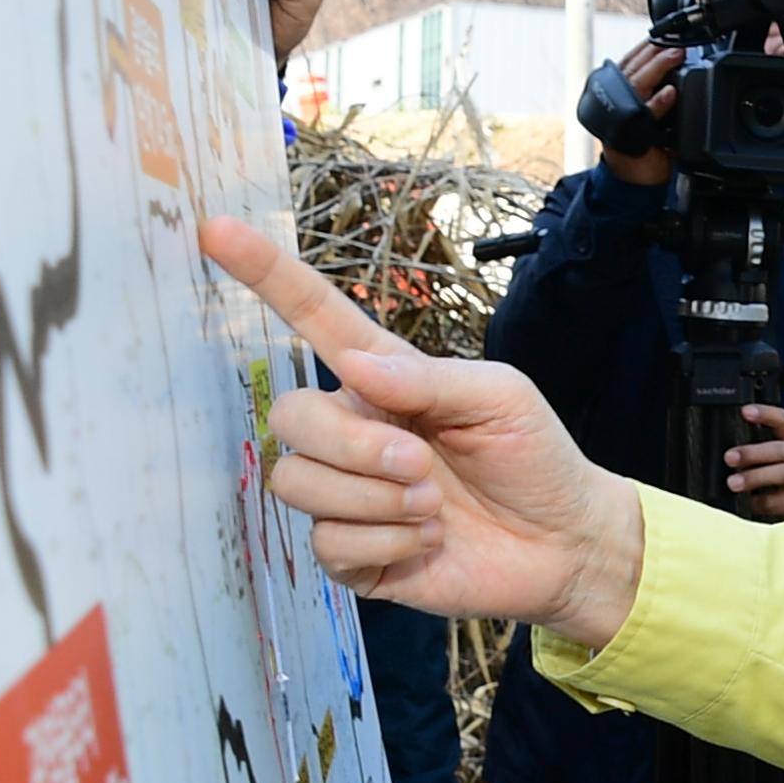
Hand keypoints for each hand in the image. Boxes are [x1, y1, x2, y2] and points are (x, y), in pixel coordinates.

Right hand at [198, 215, 643, 642]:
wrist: (566, 544)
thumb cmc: (535, 458)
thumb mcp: (500, 398)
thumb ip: (428, 378)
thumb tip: (354, 365)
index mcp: (384, 379)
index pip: (312, 319)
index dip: (266, 275)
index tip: (217, 229)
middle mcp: (354, 431)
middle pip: (288, 416)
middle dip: (351, 444)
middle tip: (419, 465)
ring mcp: (348, 494)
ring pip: (296, 482)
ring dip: (373, 498)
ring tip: (432, 506)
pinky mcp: (353, 553)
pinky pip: (326, 544)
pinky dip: (385, 542)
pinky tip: (426, 541)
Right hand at [600, 40, 682, 186]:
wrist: (633, 180)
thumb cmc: (644, 144)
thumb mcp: (649, 112)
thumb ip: (656, 91)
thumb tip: (674, 67)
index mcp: (619, 92)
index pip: (630, 62)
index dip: (645, 47)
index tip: (663, 34)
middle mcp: (616, 101)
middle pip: (632, 68)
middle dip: (653, 52)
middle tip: (675, 43)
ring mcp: (622, 117)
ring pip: (636, 84)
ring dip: (657, 68)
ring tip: (675, 56)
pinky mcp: (631, 134)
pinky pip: (645, 115)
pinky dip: (658, 103)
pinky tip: (670, 93)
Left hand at [723, 404, 783, 519]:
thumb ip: (761, 443)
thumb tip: (730, 451)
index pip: (782, 420)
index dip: (764, 414)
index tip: (744, 412)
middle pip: (779, 450)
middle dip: (752, 453)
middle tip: (729, 457)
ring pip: (781, 475)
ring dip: (754, 478)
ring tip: (732, 483)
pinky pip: (777, 501)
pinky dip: (758, 502)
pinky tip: (745, 501)